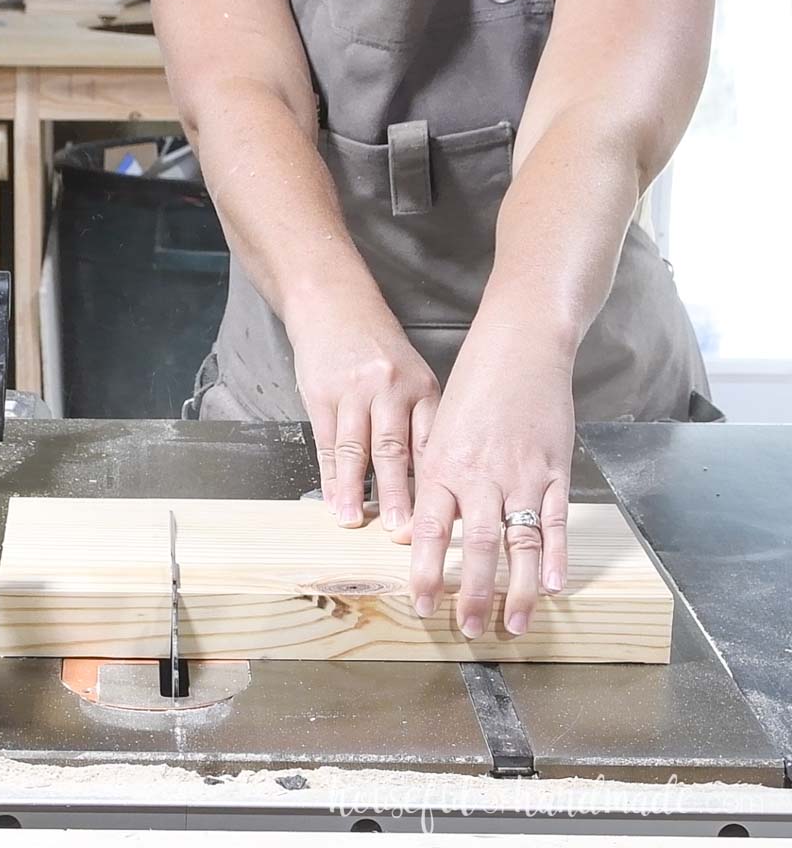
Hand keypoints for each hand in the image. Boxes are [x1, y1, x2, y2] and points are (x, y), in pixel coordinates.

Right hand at [286, 288, 439, 530]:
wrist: (334, 304)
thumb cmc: (376, 346)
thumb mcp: (412, 374)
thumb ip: (421, 420)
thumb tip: (431, 480)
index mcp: (422, 388)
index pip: (432, 444)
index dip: (436, 484)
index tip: (440, 519)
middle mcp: (391, 390)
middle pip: (396, 451)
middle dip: (398, 496)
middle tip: (400, 531)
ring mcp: (354, 391)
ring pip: (357, 449)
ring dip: (354, 490)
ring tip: (353, 521)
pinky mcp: (322, 393)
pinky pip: (327, 441)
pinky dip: (328, 473)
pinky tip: (330, 496)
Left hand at [390, 322, 575, 637]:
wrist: (519, 347)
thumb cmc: (475, 385)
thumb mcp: (440, 428)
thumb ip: (435, 478)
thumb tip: (421, 527)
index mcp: (442, 465)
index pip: (427, 531)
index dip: (425, 572)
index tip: (423, 605)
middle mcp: (479, 475)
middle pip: (473, 548)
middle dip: (471, 594)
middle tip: (470, 629)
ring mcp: (521, 475)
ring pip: (517, 544)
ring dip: (518, 590)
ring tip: (516, 624)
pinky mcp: (555, 469)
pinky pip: (555, 522)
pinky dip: (556, 557)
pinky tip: (556, 585)